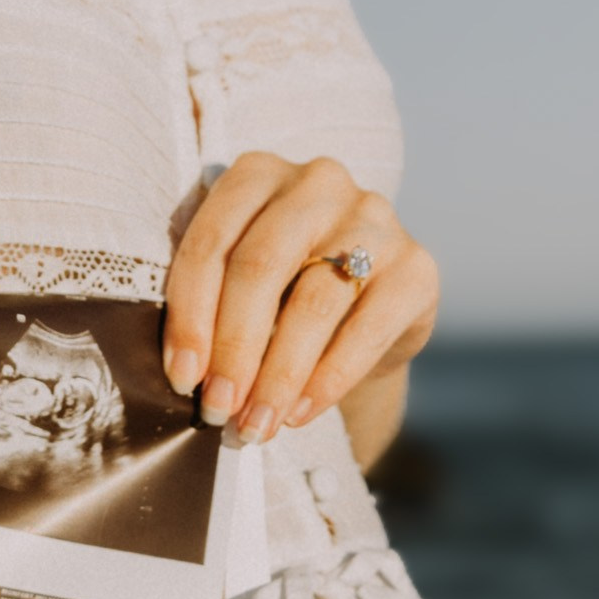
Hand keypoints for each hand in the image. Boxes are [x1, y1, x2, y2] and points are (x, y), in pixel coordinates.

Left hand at [160, 151, 439, 442]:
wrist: (363, 316)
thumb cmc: (282, 298)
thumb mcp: (239, 289)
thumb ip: (211, 310)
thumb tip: (187, 376)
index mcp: (258, 175)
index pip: (212, 243)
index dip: (190, 316)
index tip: (182, 378)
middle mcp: (318, 183)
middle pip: (260, 267)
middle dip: (233, 349)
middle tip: (218, 409)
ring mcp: (374, 220)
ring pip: (312, 302)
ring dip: (277, 376)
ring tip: (256, 424)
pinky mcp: (416, 267)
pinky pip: (365, 329)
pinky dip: (327, 380)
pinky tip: (299, 413)